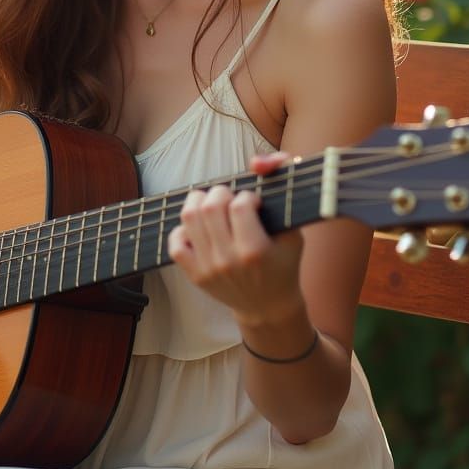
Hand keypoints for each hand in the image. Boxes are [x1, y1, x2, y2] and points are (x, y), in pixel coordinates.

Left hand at [167, 151, 303, 325]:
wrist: (268, 307)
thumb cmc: (284, 264)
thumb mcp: (293, 229)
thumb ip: (282, 187)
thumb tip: (258, 161)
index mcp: (255, 251)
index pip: (239, 205)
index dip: (246, 196)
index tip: (253, 202)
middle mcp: (228, 260)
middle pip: (210, 207)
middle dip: (220, 193)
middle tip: (230, 199)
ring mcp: (208, 269)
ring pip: (189, 219)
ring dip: (199, 203)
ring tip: (212, 205)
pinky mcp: (194, 275)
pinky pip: (175, 243)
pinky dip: (183, 229)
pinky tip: (199, 228)